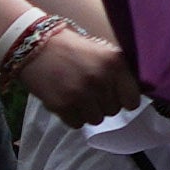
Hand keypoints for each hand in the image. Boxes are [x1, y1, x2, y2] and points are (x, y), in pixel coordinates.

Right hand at [8, 20, 141, 124]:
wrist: (34, 45)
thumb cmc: (71, 48)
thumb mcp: (102, 52)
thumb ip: (118, 73)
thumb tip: (135, 95)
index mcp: (115, 64)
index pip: (133, 100)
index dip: (124, 99)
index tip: (116, 95)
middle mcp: (100, 80)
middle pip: (113, 111)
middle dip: (103, 103)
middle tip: (89, 90)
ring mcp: (80, 94)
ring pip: (96, 120)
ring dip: (88, 111)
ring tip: (76, 95)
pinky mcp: (61, 105)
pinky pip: (77, 124)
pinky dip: (72, 116)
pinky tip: (65, 100)